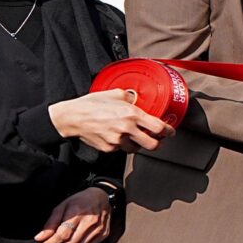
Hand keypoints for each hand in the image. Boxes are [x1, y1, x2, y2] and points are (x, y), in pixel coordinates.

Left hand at [34, 187, 114, 242]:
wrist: (101, 197)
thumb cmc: (80, 201)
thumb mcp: (62, 207)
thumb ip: (51, 223)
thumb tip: (40, 238)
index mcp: (76, 213)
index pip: (62, 235)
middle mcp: (89, 222)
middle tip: (58, 239)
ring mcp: (98, 229)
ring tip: (69, 237)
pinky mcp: (104, 234)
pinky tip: (78, 238)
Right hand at [49, 90, 169, 153]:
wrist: (72, 117)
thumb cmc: (92, 104)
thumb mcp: (115, 93)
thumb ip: (130, 97)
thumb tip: (138, 99)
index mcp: (132, 115)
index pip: (158, 127)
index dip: (168, 130)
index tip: (170, 131)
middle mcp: (127, 129)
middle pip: (152, 145)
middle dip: (158, 143)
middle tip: (158, 139)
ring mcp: (118, 141)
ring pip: (137, 149)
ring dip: (139, 144)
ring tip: (136, 137)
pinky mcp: (109, 148)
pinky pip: (121, 149)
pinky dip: (123, 144)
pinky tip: (119, 136)